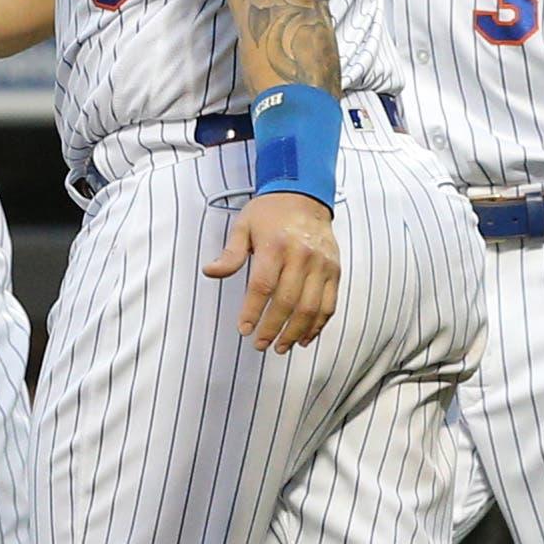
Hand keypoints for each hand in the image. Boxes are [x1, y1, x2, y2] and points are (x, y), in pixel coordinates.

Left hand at [205, 191, 338, 351]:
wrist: (305, 196)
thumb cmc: (269, 213)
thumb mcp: (243, 226)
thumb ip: (230, 254)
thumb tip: (210, 272)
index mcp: (275, 245)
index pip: (263, 286)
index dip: (252, 311)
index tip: (243, 329)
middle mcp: (301, 256)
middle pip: (287, 301)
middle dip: (272, 328)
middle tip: (260, 345)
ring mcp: (321, 265)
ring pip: (311, 307)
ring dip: (295, 332)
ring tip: (281, 347)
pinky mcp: (334, 270)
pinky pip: (329, 303)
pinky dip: (318, 325)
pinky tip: (305, 337)